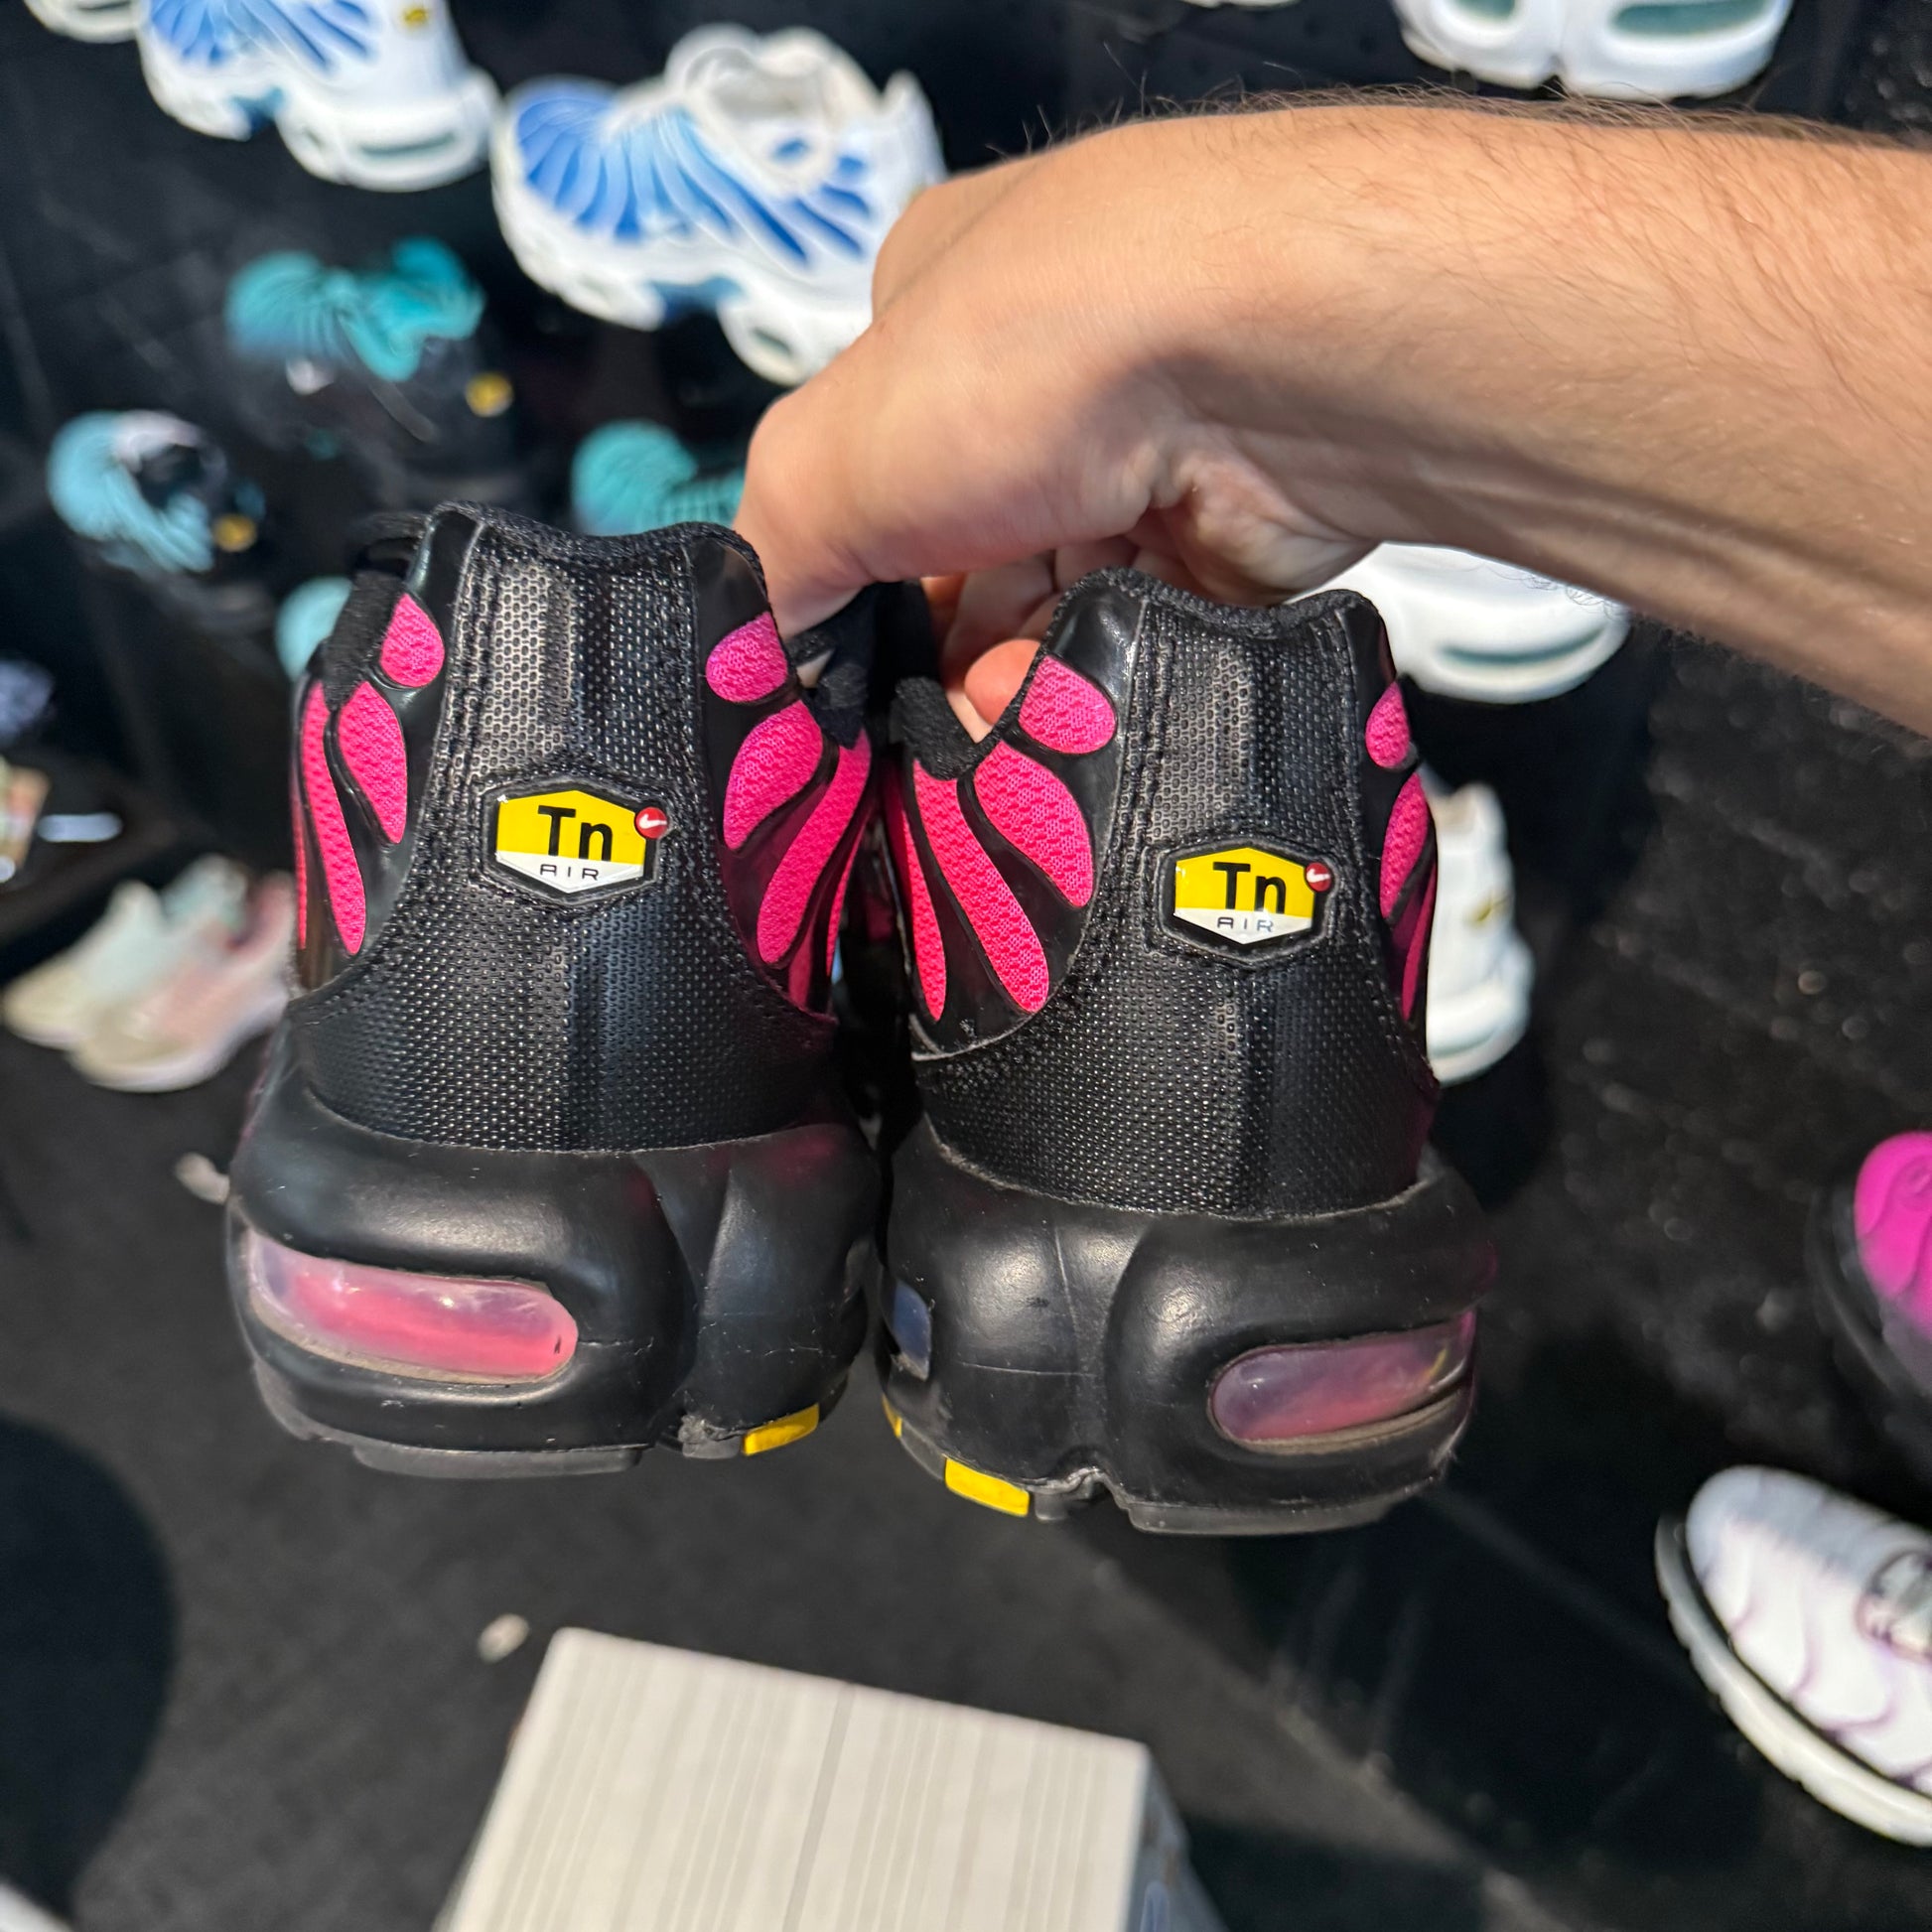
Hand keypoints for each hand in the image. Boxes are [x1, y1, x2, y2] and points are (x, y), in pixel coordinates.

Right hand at [737, 104, 1931, 733]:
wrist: (1264, 367)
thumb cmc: (1021, 369)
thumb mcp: (824, 461)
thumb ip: (774, 564)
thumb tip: (758, 661)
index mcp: (940, 313)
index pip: (866, 468)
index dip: (847, 578)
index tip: (836, 684)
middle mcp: (1052, 377)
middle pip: (962, 555)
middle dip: (936, 653)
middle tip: (913, 749)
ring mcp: (1150, 454)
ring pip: (1053, 611)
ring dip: (1013, 689)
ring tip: (990, 757)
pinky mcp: (1233, 538)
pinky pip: (1143, 643)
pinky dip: (1100, 692)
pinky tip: (1069, 735)